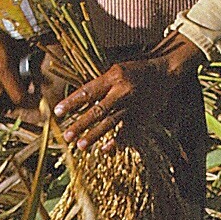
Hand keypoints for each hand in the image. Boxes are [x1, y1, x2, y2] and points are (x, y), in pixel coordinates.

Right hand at [0, 4, 29, 117]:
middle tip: (22, 102)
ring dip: (3, 107)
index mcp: (1, 68)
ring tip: (9, 100)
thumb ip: (20, 66)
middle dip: (16, 106)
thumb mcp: (11, 48)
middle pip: (6, 107)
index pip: (18, 97)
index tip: (33, 100)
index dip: (28, 101)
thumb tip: (31, 81)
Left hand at [54, 33, 202, 150]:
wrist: (163, 73)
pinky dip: (115, 141)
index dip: (71, 102)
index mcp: (113, 76)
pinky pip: (126, 131)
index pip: (88, 91)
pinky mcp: (142, 116)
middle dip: (80, 124)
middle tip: (66, 136)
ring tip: (80, 146)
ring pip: (110, 123)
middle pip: (97, 110)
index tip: (57, 112)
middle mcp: (122, 91)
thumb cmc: (135, 70)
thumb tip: (79, 99)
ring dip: (94, 136)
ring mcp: (132, 105)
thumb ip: (100, 84)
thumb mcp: (115, 70)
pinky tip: (105, 149)